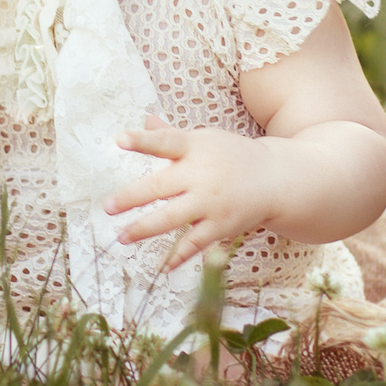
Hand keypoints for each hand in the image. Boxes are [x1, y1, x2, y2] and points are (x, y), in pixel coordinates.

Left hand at [105, 114, 283, 268]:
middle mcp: (202, 175)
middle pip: (161, 186)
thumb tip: (146, 119)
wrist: (277, 178)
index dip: (143, 140)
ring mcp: (211, 203)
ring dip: (145, 229)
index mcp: (196, 148)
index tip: (120, 139)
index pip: (166, 141)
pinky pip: (195, 243)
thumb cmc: (233, 156)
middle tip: (108, 206)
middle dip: (132, 197)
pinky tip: (162, 266)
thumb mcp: (207, 139)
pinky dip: (178, 255)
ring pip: (172, 218)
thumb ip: (173, 135)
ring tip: (123, 237)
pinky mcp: (221, 226)